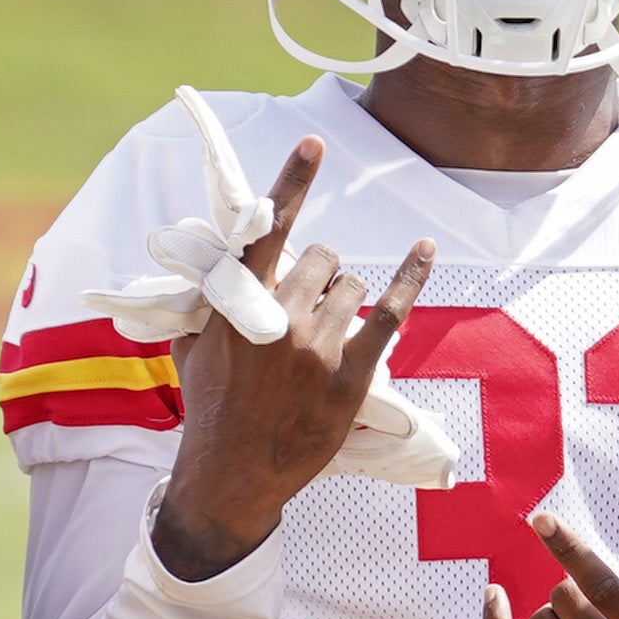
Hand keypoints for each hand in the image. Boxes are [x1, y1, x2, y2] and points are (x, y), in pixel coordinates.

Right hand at [151, 135, 434, 579]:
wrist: (231, 476)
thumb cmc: (210, 406)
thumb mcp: (194, 345)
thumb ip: (207, 298)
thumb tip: (212, 259)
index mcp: (237, 305)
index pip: (266, 231)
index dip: (292, 182)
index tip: (314, 142)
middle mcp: (279, 319)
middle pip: (322, 258)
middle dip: (319, 274)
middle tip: (306, 310)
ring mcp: (316, 348)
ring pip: (351, 286)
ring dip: (344, 299)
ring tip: (322, 337)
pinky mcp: (349, 377)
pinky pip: (388, 314)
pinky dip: (409, 278)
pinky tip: (424, 249)